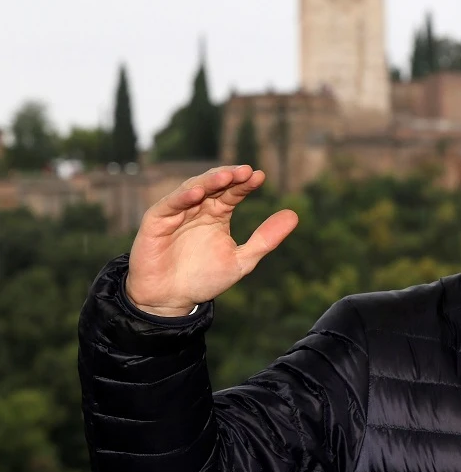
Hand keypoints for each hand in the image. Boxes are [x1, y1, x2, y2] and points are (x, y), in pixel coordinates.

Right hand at [124, 165, 298, 316]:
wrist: (171, 300)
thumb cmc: (203, 278)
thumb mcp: (241, 260)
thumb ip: (265, 239)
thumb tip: (294, 215)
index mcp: (218, 214)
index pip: (233, 192)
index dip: (245, 184)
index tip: (261, 176)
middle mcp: (198, 208)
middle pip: (215, 185)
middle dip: (230, 176)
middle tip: (246, 171)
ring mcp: (177, 212)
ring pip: (193, 188)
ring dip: (209, 181)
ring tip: (227, 175)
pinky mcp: (156, 221)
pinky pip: (169, 205)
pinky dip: (182, 197)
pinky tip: (198, 193)